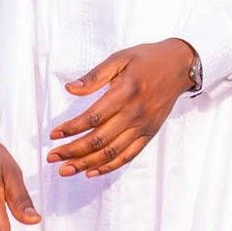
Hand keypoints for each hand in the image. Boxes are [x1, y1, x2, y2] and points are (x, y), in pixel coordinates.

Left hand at [49, 39, 195, 177]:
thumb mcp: (119, 58)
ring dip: (86, 164)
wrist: (180, 66)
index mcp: (125, 92)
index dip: (71, 128)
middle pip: (99, 140)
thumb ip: (94, 76)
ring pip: (111, 152)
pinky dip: (109, 167)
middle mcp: (135, 113)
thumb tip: (70, 89)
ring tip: (65, 170)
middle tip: (52, 157)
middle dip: (72, 151)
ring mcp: (143, 126)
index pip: (93, 117)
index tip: (53, 134)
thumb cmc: (146, 59)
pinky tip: (91, 172)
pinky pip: (128, 156)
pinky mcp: (149, 134)